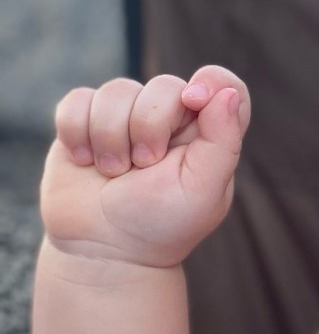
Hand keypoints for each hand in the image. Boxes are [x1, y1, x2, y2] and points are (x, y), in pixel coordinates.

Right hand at [41, 66, 249, 268]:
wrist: (103, 251)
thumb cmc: (160, 226)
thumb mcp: (203, 191)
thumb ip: (222, 141)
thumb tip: (226, 94)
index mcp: (207, 134)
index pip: (224, 85)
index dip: (212, 81)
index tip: (193, 101)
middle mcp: (169, 119)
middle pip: (165, 85)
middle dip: (149, 127)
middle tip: (143, 167)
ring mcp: (125, 118)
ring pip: (117, 89)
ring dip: (110, 136)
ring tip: (113, 173)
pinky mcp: (84, 122)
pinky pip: (77, 99)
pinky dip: (76, 131)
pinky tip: (85, 161)